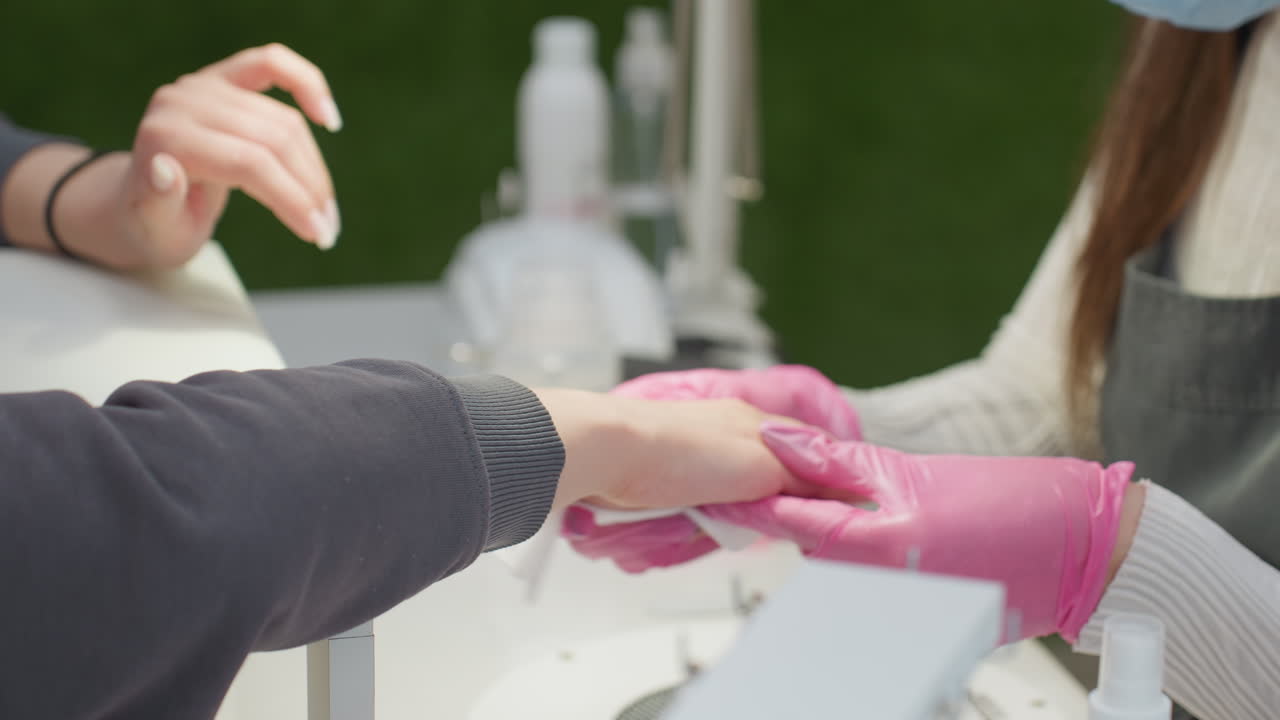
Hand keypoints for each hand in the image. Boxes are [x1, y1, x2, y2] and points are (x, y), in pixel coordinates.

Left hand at [8, 44, 342, 268]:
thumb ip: (157, 202)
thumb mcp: (152, 228)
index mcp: (165, 137)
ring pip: (284, 121)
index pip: (249, 163)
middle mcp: (184, 101)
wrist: (143, 203)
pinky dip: (308, 85)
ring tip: (327, 207)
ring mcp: (205, 84)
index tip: (317, 235)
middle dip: (309, 188)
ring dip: (315, 166)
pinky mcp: (225, 76)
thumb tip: (166, 170)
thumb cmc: (153, 224)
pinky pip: (274, 64)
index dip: (291, 199)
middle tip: (327, 229)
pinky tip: (329, 119)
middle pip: (273, 140)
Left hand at [563, 366, 861, 571]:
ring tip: (694, 519)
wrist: (605, 454)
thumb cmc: (677, 449)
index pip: (806, 457)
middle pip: (761, 495)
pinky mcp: (659, 486)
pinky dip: (677, 529)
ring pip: (720, 514)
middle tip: (739, 524)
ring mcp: (690, 464)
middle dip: (751, 518)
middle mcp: (724, 441)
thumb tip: (851, 485)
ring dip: (709, 527)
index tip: (825, 517)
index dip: (819, 489)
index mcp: (756, 426)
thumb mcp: (760, 464)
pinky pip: (683, 521)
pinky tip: (669, 521)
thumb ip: (806, 475)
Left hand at [700, 423, 1135, 641]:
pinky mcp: (920, 625)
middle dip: (801, 516)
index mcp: (875, 545)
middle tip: (807, 487)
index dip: (753, 498)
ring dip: (837, 539)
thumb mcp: (912, 471)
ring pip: (838, 568)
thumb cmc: (1016, 507)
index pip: (788, 519)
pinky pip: (872, 590)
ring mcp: (899, 611)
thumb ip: (837, 461)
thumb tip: (778, 440)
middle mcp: (879, 587)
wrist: (1084, 548)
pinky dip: (869, 563)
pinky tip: (899, 539)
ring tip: (881, 511)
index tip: (722, 485)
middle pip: (809, 548)